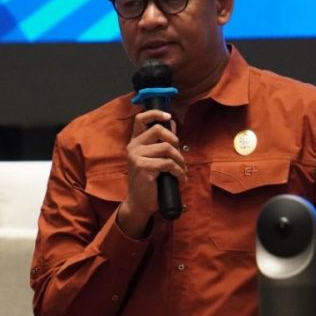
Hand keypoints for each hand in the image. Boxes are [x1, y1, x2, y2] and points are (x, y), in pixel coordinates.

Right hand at [117, 110, 186, 237]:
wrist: (140, 202)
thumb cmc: (149, 180)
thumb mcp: (155, 158)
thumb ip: (162, 141)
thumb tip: (173, 123)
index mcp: (135, 142)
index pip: (140, 119)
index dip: (155, 113)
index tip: (168, 116)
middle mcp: (133, 147)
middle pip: (158, 130)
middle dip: (174, 141)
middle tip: (179, 154)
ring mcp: (137, 157)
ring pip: (166, 148)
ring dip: (179, 160)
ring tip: (181, 170)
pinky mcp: (143, 168)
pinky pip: (168, 163)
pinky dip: (178, 171)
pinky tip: (179, 179)